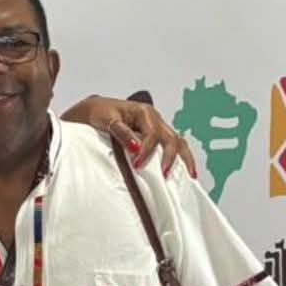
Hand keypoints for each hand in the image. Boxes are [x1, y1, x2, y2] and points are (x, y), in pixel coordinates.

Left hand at [63, 97, 197, 178]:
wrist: (95, 109)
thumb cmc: (100, 112)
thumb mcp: (107, 120)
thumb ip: (122, 133)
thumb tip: (135, 147)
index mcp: (144, 112)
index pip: (152, 134)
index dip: (146, 151)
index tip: (137, 165)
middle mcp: (154, 118)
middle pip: (171, 138)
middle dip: (170, 157)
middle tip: (164, 175)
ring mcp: (158, 126)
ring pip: (177, 141)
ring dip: (184, 158)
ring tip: (190, 175)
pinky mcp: (156, 135)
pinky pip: (173, 145)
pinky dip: (181, 157)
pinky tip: (186, 170)